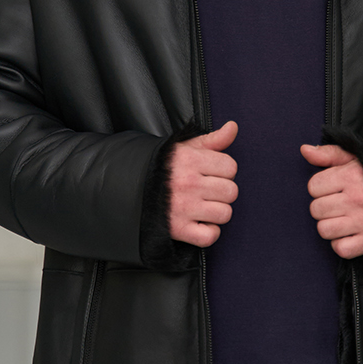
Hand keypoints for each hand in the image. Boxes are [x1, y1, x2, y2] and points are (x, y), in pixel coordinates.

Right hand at [169, 121, 238, 247]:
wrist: (129, 187)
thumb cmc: (161, 166)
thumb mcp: (185, 147)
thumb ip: (212, 139)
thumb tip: (233, 127)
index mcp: (191, 160)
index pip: (230, 167)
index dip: (223, 170)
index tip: (210, 173)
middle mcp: (188, 184)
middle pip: (231, 191)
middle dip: (222, 191)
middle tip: (207, 190)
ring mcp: (184, 208)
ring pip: (225, 214)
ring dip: (217, 212)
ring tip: (203, 205)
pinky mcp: (178, 229)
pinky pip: (210, 236)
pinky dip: (209, 233)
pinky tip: (200, 222)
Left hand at [300, 143, 362, 258]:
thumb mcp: (357, 157)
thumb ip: (329, 153)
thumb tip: (305, 150)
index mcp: (352, 176)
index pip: (313, 186)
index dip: (321, 187)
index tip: (334, 187)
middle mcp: (357, 199)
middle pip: (316, 209)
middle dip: (324, 206)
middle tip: (339, 203)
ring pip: (324, 230)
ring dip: (330, 225)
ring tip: (343, 217)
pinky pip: (341, 249)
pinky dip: (342, 244)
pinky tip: (350, 232)